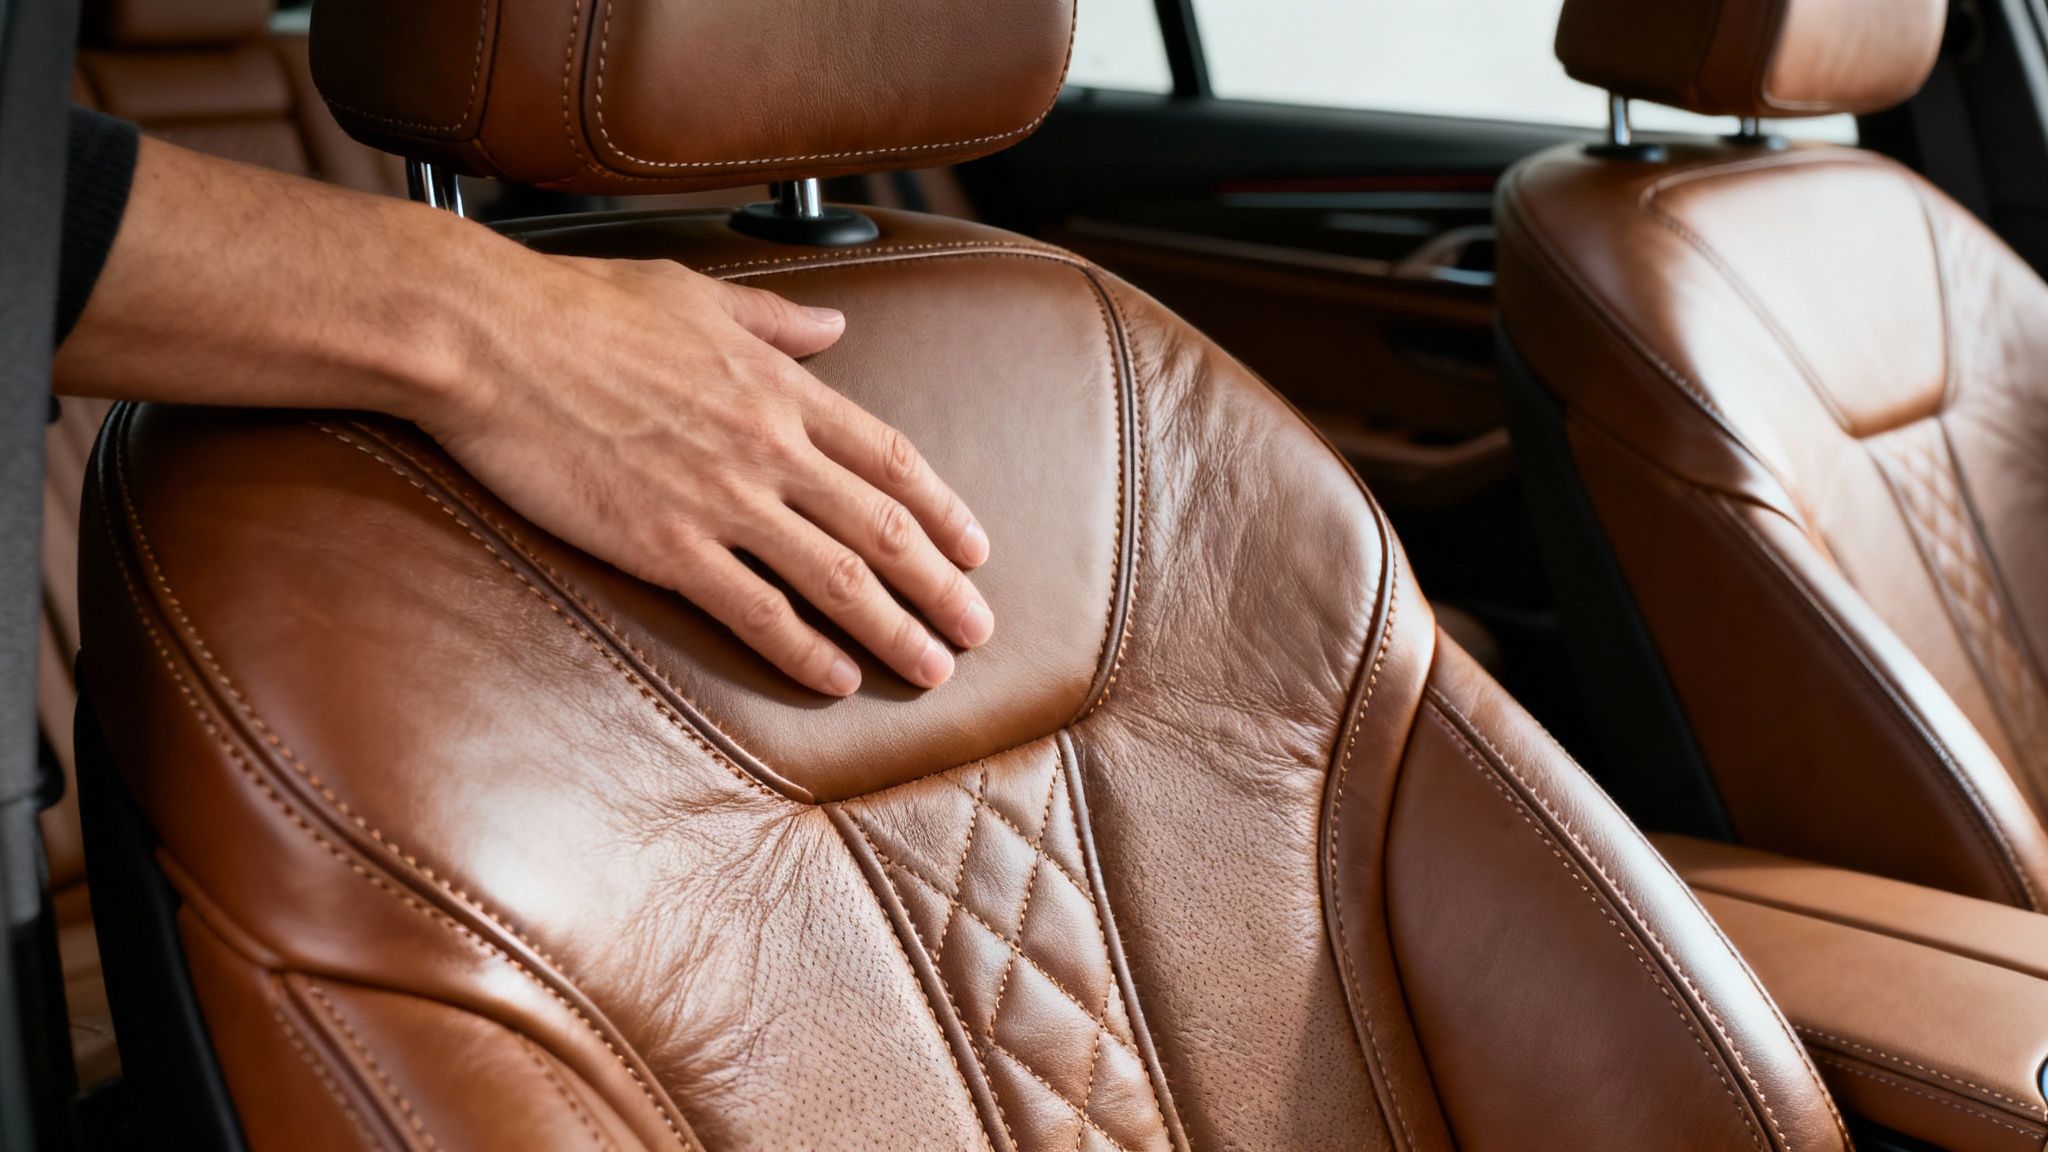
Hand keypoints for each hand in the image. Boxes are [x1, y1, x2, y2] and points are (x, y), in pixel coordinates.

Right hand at [415, 255, 992, 696]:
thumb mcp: (696, 295)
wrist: (490, 338)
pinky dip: (804, 652)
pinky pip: (754, 612)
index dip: (944, 511)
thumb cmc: (582, 308)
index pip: (891, 460)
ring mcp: (720, 500)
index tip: (976, 550)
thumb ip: (776, 320)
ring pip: (836, 578)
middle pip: (883, 528)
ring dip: (895, 630)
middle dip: (941, 587)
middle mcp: (768, 448)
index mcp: (780, 388)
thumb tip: (834, 324)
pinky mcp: (663, 545)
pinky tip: (838, 682)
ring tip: (933, 669)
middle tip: (980, 629)